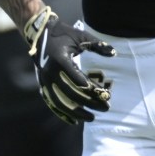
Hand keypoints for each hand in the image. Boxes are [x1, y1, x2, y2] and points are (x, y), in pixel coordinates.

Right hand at [23, 6, 114, 124]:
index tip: (103, 93)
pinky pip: (52, 103)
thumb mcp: (81, 36)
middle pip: (71, 92)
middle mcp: (50, 72)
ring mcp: (45, 81)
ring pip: (60, 102)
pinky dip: (62, 113)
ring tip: (91, 118)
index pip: (75, 76)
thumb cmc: (64, 35)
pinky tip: (75, 121)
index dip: (89, 86)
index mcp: (60, 59)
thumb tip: (114, 53)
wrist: (40, 34)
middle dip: (90, 102)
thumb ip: (98, 45)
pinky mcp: (42, 86)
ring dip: (76, 112)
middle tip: (106, 107)